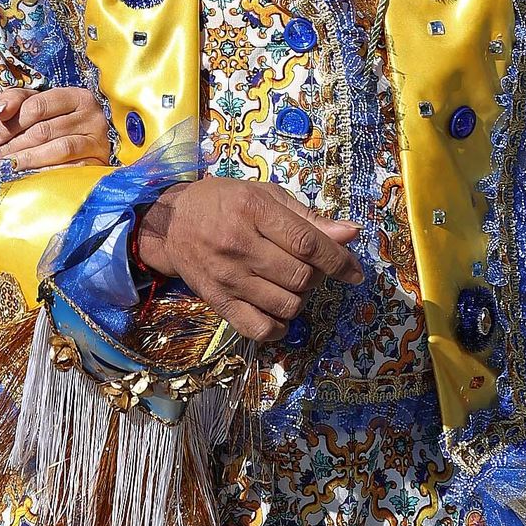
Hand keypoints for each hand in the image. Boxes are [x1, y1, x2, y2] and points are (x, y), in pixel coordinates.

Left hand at [0, 84, 110, 170]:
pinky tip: (27, 176)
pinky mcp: (98, 164)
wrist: (90, 144)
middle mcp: (91, 116)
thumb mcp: (38, 104)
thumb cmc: (58, 121)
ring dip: (26, 160)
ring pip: (56, 149)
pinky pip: (69, 169)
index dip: (9, 124)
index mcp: (76, 96)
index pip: (37, 106)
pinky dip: (45, 173)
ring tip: (4, 167)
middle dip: (12, 145)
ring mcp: (97, 141)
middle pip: (44, 130)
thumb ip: (15, 100)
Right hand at [132, 176, 363, 342]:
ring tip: (292, 284)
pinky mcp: (219, 302)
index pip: (307, 243)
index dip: (338, 260)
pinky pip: (260, 329)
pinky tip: (279, 310)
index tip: (355, 271)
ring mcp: (228, 277)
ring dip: (301, 298)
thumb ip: (308, 218)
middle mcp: (239, 245)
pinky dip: (279, 326)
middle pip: (301, 277)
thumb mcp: (264, 196)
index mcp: (253, 210)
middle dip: (319, 277)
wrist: (170, 224)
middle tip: (312, 268)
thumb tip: (350, 234)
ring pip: (287, 305)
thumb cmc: (223, 203)